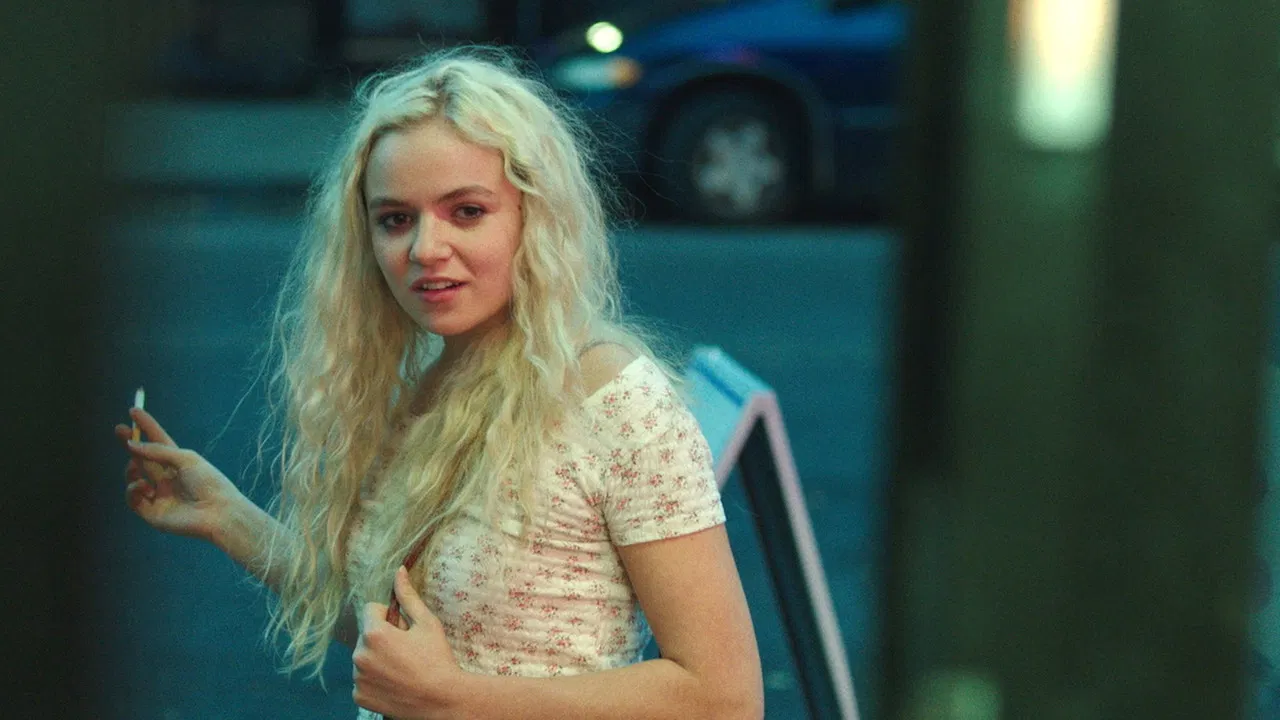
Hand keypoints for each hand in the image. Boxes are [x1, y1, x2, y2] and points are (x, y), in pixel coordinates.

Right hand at [113, 407, 240, 542]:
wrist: (218, 512)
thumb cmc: (209, 482)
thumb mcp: (185, 459)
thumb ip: (157, 451)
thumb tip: (132, 445)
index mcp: (180, 463)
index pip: (159, 442)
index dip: (147, 427)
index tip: (134, 411)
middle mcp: (168, 478)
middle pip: (144, 458)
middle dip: (131, 444)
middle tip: (120, 430)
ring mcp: (160, 495)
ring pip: (135, 478)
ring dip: (130, 469)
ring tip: (135, 467)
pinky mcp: (153, 513)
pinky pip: (133, 499)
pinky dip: (132, 490)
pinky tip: (142, 486)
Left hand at [353, 566, 463, 718]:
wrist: (442, 700)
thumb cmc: (437, 659)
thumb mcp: (427, 623)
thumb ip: (408, 597)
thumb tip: (398, 571)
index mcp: (374, 633)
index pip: (371, 609)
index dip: (389, 616)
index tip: (404, 630)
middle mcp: (360, 655)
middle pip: (367, 634)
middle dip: (382, 638)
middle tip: (407, 651)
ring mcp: (358, 678)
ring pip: (364, 657)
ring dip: (377, 658)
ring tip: (402, 668)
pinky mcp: (359, 696)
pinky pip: (363, 679)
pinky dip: (375, 680)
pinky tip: (395, 683)